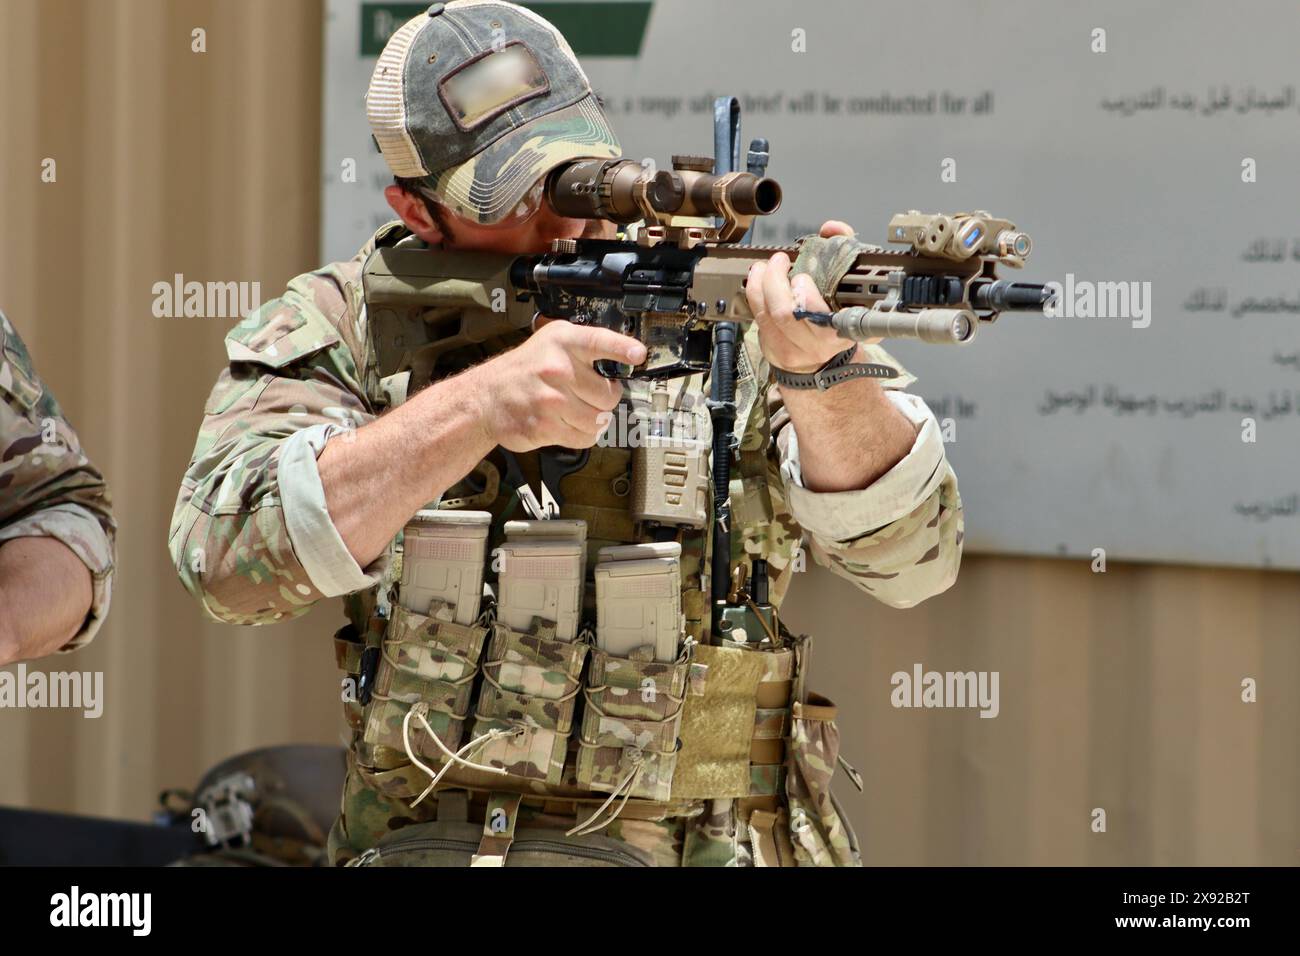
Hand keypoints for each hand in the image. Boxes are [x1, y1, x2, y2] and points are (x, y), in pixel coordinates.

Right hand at [472, 317, 644, 451]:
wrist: (485, 398)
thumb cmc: (523, 371)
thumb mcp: (551, 342)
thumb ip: (585, 347)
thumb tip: (626, 358)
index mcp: (562, 342)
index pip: (599, 341)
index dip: (622, 349)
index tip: (639, 354)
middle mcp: (556, 368)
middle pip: (608, 394)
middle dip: (605, 399)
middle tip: (590, 395)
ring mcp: (550, 400)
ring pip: (598, 420)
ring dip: (593, 419)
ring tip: (575, 410)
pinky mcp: (544, 426)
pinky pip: (583, 438)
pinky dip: (582, 435)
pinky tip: (568, 423)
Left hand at [745, 219, 878, 372]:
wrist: (822, 356)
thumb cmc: (836, 314)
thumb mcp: (851, 285)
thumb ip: (844, 249)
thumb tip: (831, 228)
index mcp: (843, 328)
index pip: (826, 316)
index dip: (807, 297)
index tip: (801, 279)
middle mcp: (820, 342)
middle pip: (790, 313)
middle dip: (777, 281)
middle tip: (780, 262)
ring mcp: (795, 349)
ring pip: (771, 315)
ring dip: (762, 284)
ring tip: (766, 267)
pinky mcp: (775, 349)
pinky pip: (758, 318)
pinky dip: (754, 294)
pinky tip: (757, 279)